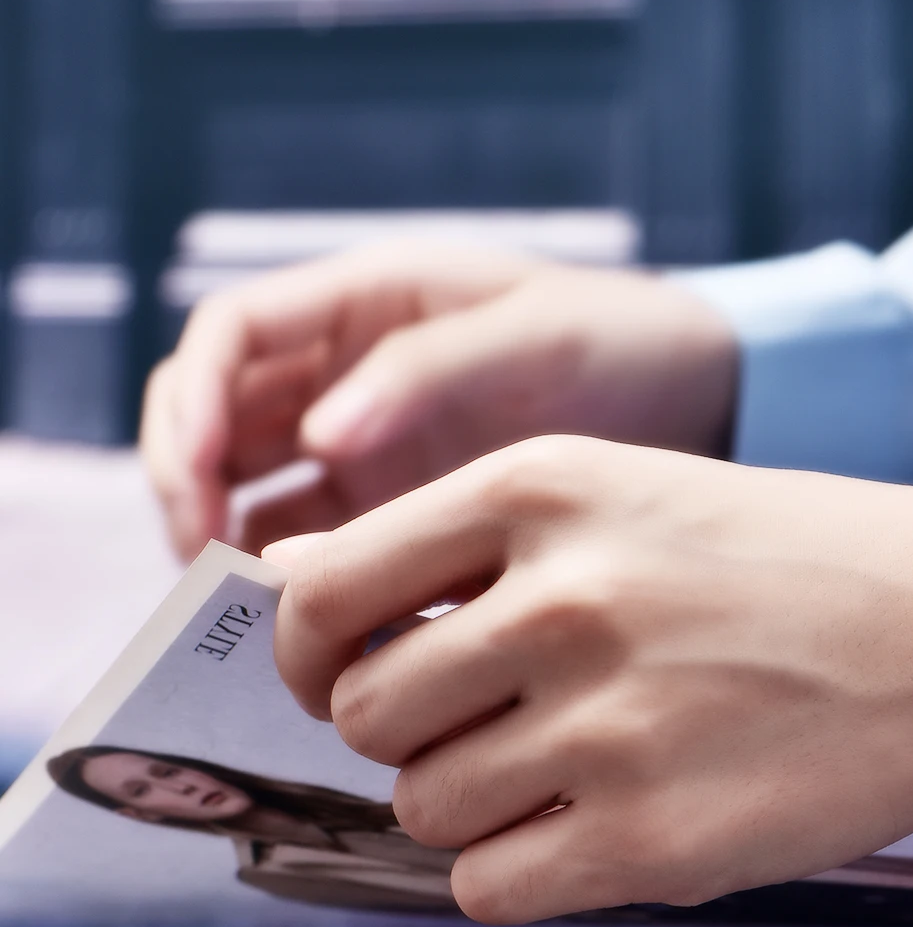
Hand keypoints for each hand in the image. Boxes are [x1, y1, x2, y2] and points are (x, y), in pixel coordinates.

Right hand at [141, 243, 739, 559]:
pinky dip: (293, 576)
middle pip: (216, 414)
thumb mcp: (539, 335)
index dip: (197, 398)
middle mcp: (347, 370)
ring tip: (250, 603)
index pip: (231, 334)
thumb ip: (430, 371)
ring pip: (249, 483)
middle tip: (203, 555)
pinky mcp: (397, 507)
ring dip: (224, 534)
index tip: (204, 471)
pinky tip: (311, 625)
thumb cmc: (628, 340)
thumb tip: (321, 436)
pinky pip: (315, 539)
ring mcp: (365, 442)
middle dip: (189, 477)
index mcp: (368, 302)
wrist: (710, 397)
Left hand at [268, 436, 912, 922]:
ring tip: (576, 772)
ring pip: (422, 807)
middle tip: (496, 728)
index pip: (319, 589)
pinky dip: (521, 871)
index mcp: (545, 489)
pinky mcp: (655, 842)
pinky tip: (598, 829)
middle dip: (410, 734)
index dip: (307, 652)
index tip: (343, 676)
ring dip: (476, 804)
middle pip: (363, 713)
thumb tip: (290, 572)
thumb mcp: (633, 494)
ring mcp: (608, 725)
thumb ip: (459, 537)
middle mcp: (562, 598)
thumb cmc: (802, 562)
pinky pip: (488, 886)